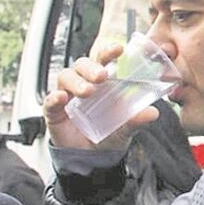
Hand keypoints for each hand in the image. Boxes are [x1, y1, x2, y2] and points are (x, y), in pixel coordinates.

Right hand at [43, 43, 157, 150]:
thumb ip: (137, 119)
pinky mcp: (54, 111)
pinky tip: (61, 98)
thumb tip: (153, 113)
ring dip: (76, 81)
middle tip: (102, 75)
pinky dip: (54, 97)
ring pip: (66, 77)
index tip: (119, 48)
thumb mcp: (126, 127)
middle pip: (82, 64)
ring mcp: (67, 95)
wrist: (93, 157)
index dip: (109, 51)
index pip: (103, 60)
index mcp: (103, 82)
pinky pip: (50, 100)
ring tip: (88, 91)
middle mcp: (84, 83)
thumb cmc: (109, 133)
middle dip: (91, 67)